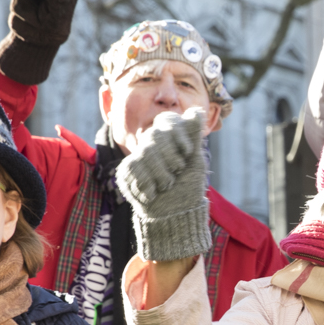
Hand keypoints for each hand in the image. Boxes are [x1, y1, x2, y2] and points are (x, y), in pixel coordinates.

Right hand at [115, 108, 211, 262]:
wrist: (173, 214)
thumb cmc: (188, 186)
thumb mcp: (195, 161)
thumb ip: (193, 136)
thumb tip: (197, 111)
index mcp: (169, 137)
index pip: (167, 120)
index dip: (177, 134)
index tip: (188, 151)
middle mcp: (152, 143)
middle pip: (155, 136)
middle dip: (169, 156)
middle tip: (177, 170)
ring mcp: (138, 157)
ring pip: (144, 154)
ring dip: (160, 174)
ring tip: (167, 185)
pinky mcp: (126, 171)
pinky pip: (133, 170)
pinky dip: (146, 185)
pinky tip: (153, 194)